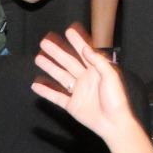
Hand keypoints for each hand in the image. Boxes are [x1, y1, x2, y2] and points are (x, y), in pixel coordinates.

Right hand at [33, 25, 140, 141]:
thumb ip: (98, 62)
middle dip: (57, 52)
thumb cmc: (116, 99)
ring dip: (50, 67)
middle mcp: (86, 78)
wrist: (113, 123)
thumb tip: (85, 48)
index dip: (76, 41)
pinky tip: (35, 85)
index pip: (84, 52)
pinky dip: (46, 91)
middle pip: (68, 62)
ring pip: (60, 76)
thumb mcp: (111, 76)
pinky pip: (56, 97)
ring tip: (38, 58)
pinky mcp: (72, 105)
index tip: (68, 30)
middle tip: (44, 42)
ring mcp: (78, 91)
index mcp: (96, 70)